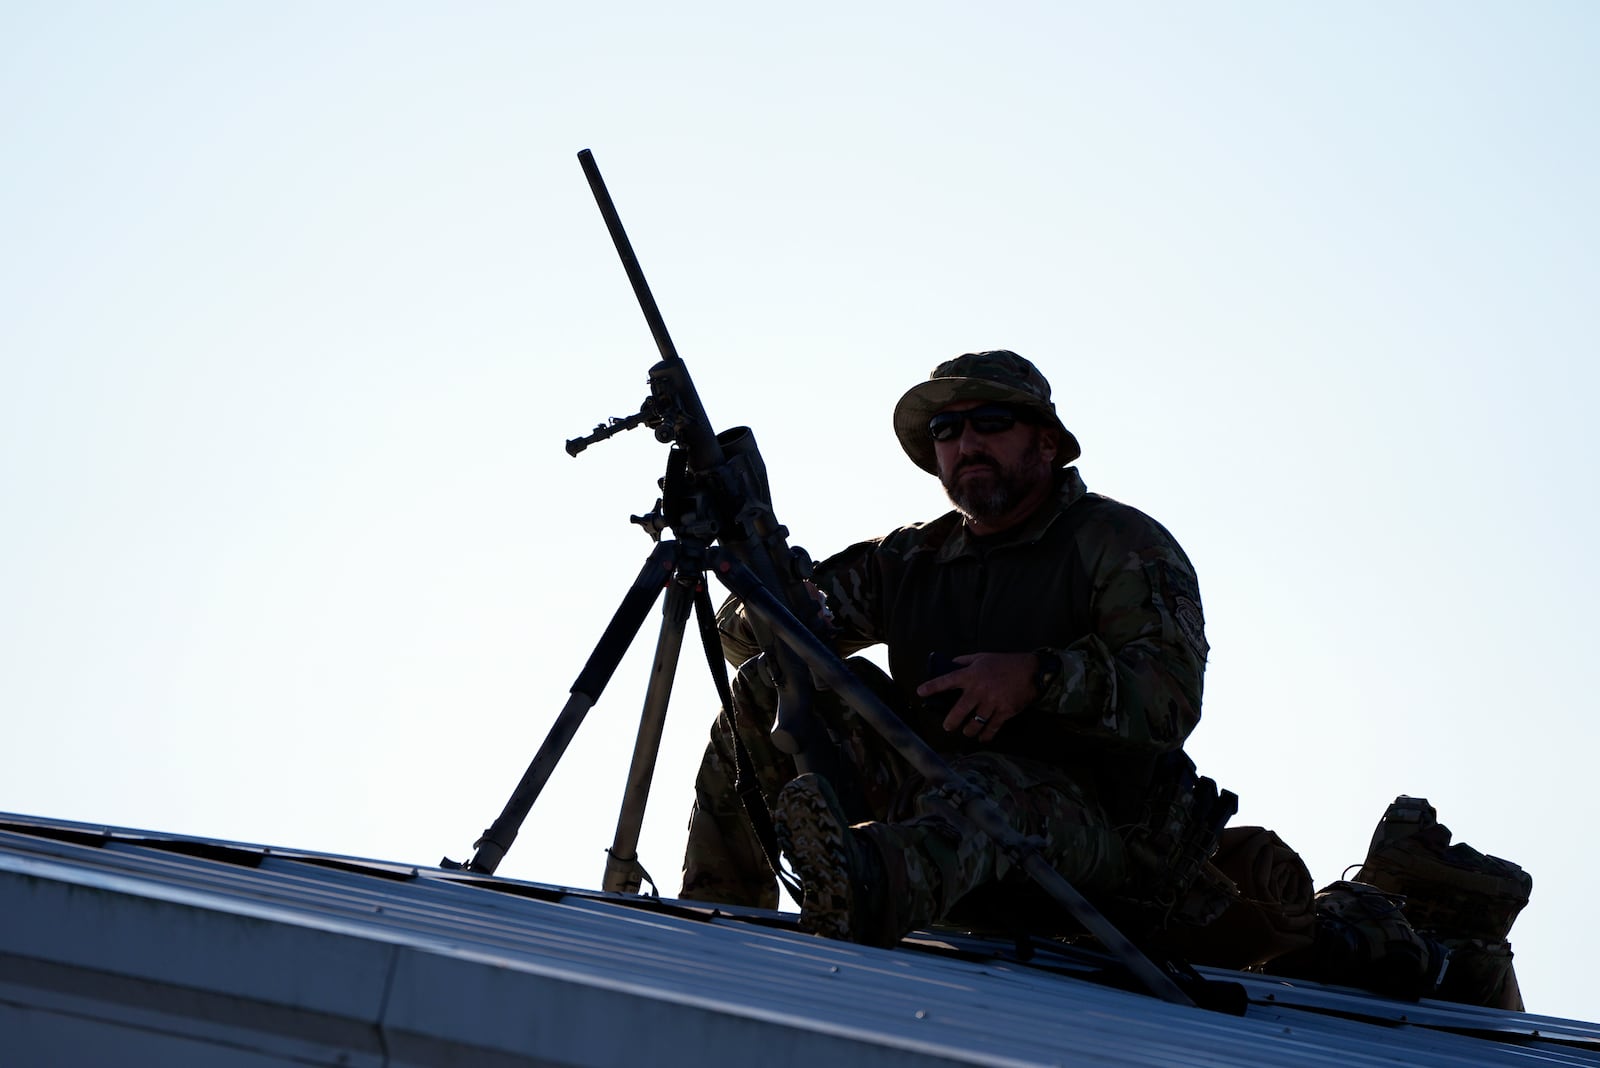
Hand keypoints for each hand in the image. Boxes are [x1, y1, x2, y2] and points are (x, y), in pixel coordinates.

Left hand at [917, 652, 1039, 742]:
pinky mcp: (1004, 712)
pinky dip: (985, 735)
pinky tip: (982, 738)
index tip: (920, 693)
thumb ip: (964, 661)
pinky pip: (991, 728)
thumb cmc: (1004, 663)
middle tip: (947, 727)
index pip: (947, 681)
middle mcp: (979, 690)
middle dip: (951, 722)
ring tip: (965, 731)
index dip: (932, 687)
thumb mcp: (982, 657)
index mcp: (971, 675)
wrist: (1031, 671)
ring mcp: (991, 703)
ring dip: (968, 730)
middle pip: (959, 711)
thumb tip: (949, 664)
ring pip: (974, 723)